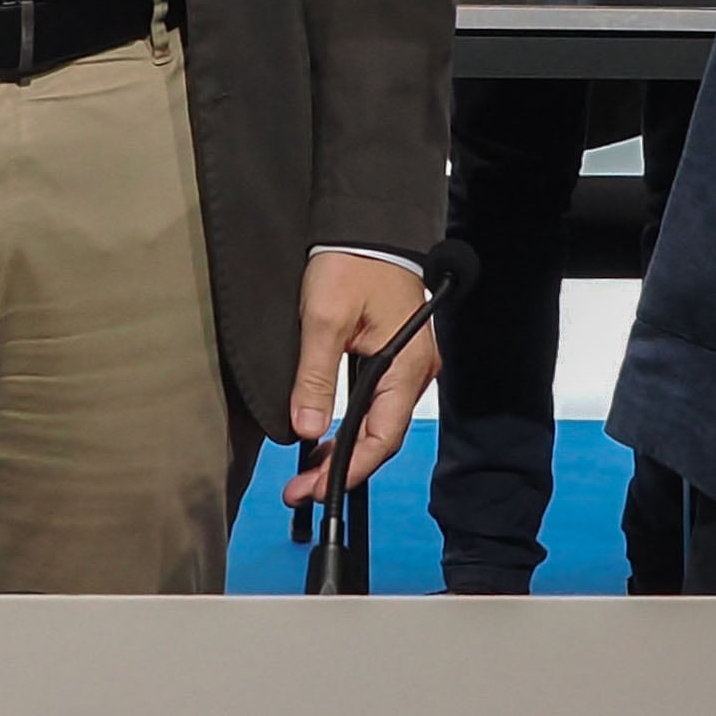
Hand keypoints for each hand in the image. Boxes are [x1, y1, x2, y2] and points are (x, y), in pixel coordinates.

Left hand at [280, 251, 441, 505]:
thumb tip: (307, 429)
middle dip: (342, 467)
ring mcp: (407, 364)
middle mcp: (415, 370)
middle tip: (300, 490)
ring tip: (307, 473)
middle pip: (382, 436)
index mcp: (406, 365)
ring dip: (345, 448)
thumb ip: (315, 378)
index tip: (315, 491)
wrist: (366, 224)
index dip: (349, 469)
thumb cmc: (351, 261)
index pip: (382, 437)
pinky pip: (376, 401)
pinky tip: (326, 435)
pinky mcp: (394, 354)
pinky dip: (351, 424)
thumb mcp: (323, 320)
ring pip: (378, 422)